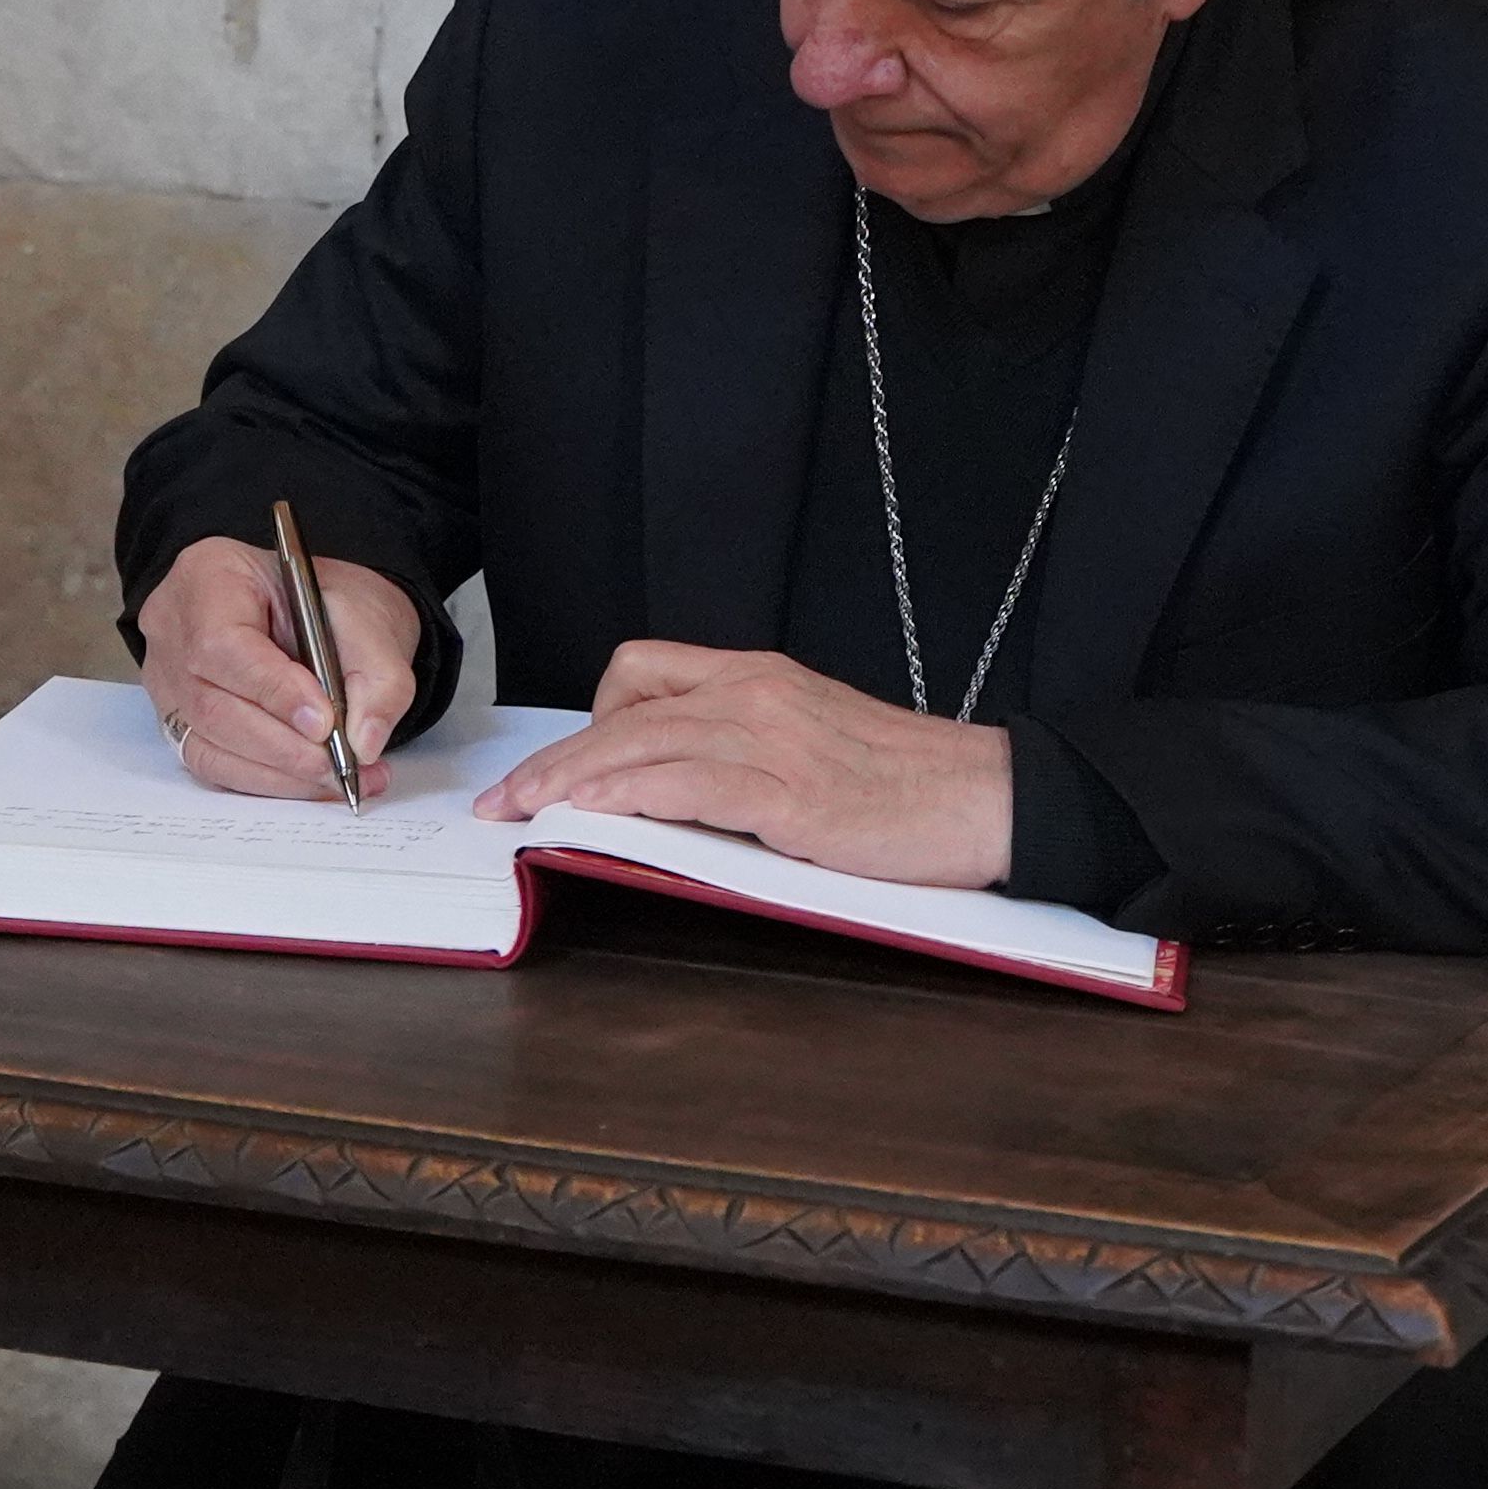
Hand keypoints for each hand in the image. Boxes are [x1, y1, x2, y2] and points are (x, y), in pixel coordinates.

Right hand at [141, 537, 421, 799]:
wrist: (318, 615)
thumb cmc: (328, 603)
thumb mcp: (368, 617)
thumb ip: (379, 676)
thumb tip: (366, 740)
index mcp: (209, 576)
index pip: (222, 643)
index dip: (272, 690)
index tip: (323, 722)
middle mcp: (175, 630)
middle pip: (211, 704)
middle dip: (283, 745)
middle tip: (340, 763)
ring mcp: (169, 680)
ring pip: (210, 745)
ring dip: (280, 772)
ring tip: (339, 777)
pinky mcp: (181, 721)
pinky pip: (215, 764)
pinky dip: (267, 780)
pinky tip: (311, 781)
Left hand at [473, 643, 1011, 885]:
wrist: (984, 795)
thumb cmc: (904, 781)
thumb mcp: (811, 739)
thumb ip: (742, 748)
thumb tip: (669, 788)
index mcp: (758, 676)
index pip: (641, 669)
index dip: (586, 718)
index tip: (554, 766)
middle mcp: (755, 695)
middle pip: (624, 712)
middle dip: (552, 760)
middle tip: (503, 800)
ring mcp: (771, 741)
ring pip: (641, 745)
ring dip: (570, 782)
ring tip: (524, 815)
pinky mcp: (788, 795)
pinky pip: (687, 788)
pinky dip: (629, 800)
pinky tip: (593, 819)